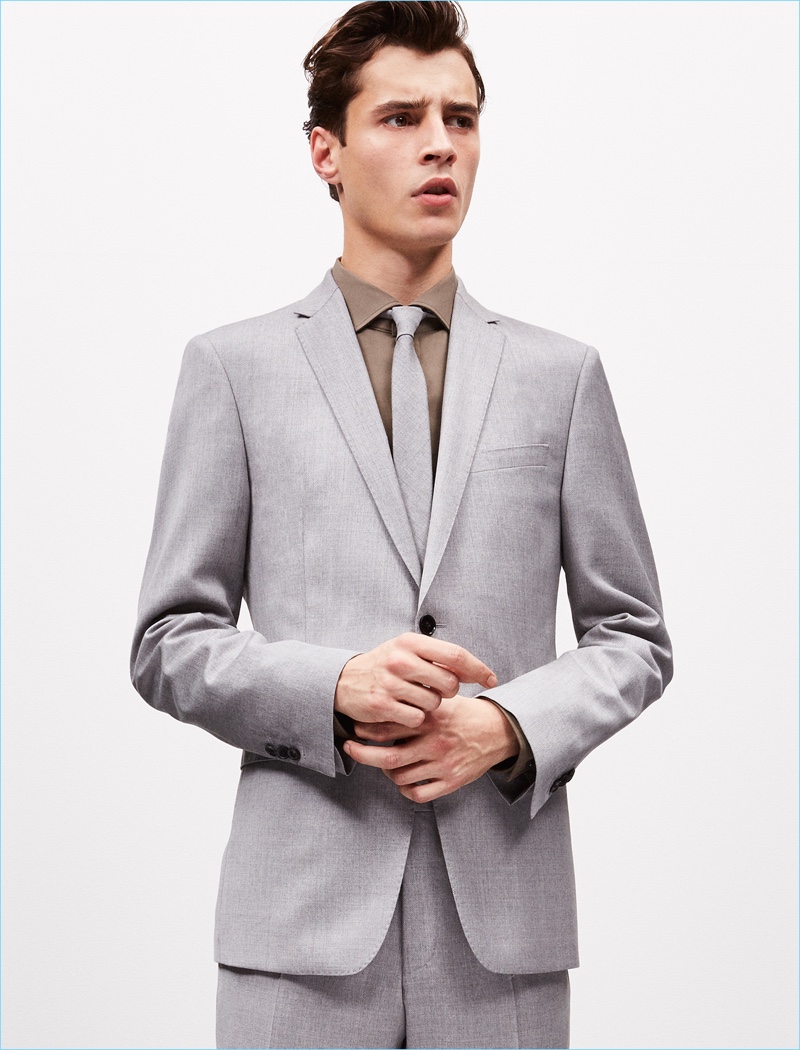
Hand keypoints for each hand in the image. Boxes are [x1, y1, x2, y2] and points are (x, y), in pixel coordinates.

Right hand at [334, 633, 497, 729]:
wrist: (344, 681)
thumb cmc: (385, 665)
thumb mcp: (408, 650)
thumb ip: (439, 658)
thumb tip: (476, 671)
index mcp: (410, 642)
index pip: (455, 655)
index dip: (478, 669)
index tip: (492, 680)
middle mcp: (400, 659)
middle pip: (449, 683)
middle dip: (451, 692)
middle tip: (438, 690)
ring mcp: (390, 682)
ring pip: (434, 703)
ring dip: (431, 705)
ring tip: (414, 698)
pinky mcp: (382, 704)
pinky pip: (417, 718)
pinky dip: (416, 718)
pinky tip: (404, 710)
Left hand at [342, 695, 518, 801]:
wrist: (499, 730)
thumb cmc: (466, 714)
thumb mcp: (441, 700)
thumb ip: (415, 703)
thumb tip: (383, 701)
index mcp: (431, 718)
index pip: (389, 725)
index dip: (366, 728)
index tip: (356, 728)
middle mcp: (435, 742)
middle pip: (388, 756)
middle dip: (363, 754)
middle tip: (351, 749)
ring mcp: (443, 764)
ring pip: (400, 777)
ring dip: (387, 772)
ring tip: (386, 763)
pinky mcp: (451, 781)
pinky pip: (418, 793)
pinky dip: (405, 789)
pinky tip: (404, 781)